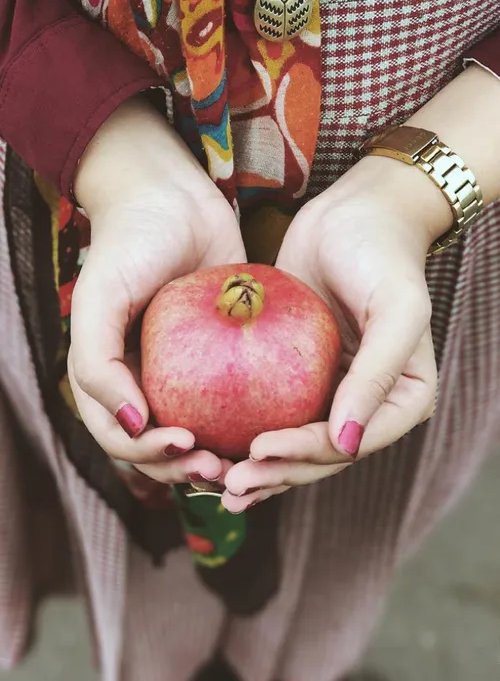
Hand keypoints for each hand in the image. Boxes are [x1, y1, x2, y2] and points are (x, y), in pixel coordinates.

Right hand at [68, 97, 244, 484]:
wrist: (173, 192)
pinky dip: (256, 416)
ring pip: (207, 430)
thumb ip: (98, 363)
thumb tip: (132, 424)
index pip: (124, 437)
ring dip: (224, 454)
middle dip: (189, 469)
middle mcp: (148, 379)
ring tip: (250, 459)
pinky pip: (242, 393)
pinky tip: (282, 423)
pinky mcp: (228, 351)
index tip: (188, 444)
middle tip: (223, 466)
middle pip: (165, 447)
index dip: (149, 455)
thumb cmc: (131, 241)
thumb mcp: (101, 297)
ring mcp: (188, 368)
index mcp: (111, 377)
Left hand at [222, 154, 446, 511]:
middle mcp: (368, 403)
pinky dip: (245, 426)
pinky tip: (211, 439)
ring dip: (258, 468)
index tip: (258, 451)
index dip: (304, 456)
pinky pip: (272, 406)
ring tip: (217, 484)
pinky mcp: (299, 371)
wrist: (354, 211)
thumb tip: (347, 445)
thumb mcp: (396, 309)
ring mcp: (332, 389)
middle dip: (275, 474)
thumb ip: (376, 376)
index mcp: (401, 400)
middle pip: (319, 455)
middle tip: (228, 486)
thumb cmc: (381, 254)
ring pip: (293, 441)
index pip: (348, 444)